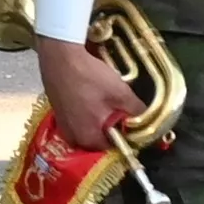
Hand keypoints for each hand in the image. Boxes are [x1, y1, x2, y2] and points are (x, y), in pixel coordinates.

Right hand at [39, 34, 139, 149]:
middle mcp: (73, 137)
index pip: (113, 147)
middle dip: (110, 127)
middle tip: (119, 110)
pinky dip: (85, 113)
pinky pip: (77, 120)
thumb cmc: (90, 77)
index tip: (130, 121)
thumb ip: (136, 110)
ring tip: (105, 103)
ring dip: (97, 120)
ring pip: (87, 129)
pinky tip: (90, 98)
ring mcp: (63, 126)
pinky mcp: (57, 113)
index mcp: (89, 138)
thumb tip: (146, 118)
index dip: (124, 135)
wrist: (59, 56)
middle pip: (99, 140)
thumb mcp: (120, 92)